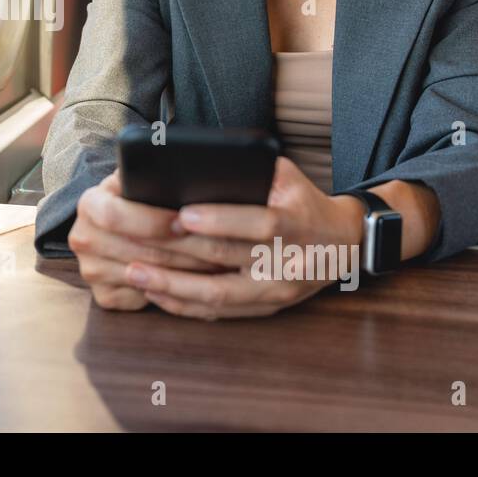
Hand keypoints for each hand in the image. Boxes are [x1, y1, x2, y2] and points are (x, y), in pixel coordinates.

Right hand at [70, 170, 236, 310]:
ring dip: (186, 273)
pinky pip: (144, 298)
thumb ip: (151, 177)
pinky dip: (174, 292)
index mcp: (89, 204)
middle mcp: (83, 239)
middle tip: (218, 247)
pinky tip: (198, 280)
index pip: (115, 216)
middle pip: (137, 250)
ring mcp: (91, 270)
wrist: (113, 225)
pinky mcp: (104, 295)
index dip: (153, 221)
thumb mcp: (137, 179)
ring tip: (218, 264)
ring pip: (146, 277)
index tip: (185, 221)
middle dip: (183, 250)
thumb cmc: (136, 197)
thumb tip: (186, 172)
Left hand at [122, 156, 365, 319]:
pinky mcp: (266, 309)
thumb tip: (199, 164)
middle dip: (178, 252)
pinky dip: (185, 305)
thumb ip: (251, 170)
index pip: (259, 223)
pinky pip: (220, 312)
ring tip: (135, 273)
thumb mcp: (287, 176)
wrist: (343, 243)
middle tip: (135, 244)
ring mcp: (276, 291)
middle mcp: (287, 262)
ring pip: (219, 295)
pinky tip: (155, 294)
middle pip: (227, 260)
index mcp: (296, 222)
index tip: (181, 215)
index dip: (220, 220)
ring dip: (173, 286)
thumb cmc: (302, 201)